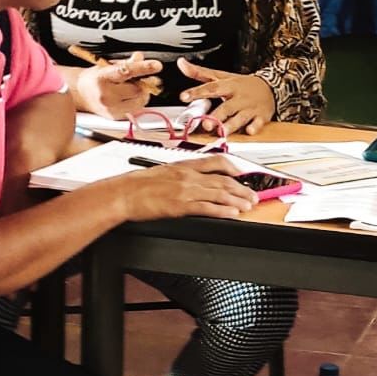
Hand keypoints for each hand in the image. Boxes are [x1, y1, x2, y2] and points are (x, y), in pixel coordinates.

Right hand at [74, 55, 161, 117]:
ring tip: (130, 87)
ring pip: (139, 101)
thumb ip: (125, 63)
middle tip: (139, 78)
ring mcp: (110, 108)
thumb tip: (140, 58)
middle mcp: (105, 95)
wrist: (81, 94)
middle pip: (137, 89)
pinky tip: (127, 96)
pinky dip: (137, 101)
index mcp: (102, 78)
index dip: (144, 68)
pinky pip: (136, 109)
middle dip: (143, 82)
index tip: (156, 65)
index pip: (126, 71)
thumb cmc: (94, 78)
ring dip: (141, 93)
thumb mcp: (107, 65)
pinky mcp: (115, 117)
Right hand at [119, 156, 255, 221]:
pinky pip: (207, 208)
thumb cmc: (138, 185)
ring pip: (219, 193)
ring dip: (237, 200)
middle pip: (223, 179)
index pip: (215, 162)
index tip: (243, 173)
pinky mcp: (181, 206)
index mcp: (184, 165)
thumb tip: (194, 179)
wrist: (123, 193)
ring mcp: (186, 191)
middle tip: (253, 195)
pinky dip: (222, 210)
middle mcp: (188, 176)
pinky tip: (232, 213)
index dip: (233, 168)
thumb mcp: (163, 172)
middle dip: (241, 188)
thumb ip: (181, 174)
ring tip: (248, 206)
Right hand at [138, 11, 206, 49]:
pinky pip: (184, 45)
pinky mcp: (176, 45)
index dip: (193, 28)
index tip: (199, 27)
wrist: (158, 36)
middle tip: (203, 34)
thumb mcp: (171, 22)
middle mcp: (179, 35)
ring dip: (195, 40)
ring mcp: (178, 40)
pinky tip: (193, 44)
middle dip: (197, 34)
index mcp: (177, 29)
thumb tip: (180, 12)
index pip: (187, 28)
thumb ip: (176, 17)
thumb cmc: (164, 28)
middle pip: (190, 35)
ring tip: (200, 39)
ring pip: (188, 40)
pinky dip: (189, 45)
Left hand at [177, 60, 277, 134]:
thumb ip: (200, 73)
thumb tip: (181, 64)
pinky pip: (258, 123)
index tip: (184, 96)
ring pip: (240, 117)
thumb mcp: (222, 76)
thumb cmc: (242, 84)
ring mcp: (250, 108)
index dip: (197, 92)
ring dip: (231, 125)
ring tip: (222, 132)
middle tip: (206, 124)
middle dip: (216, 116)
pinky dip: (254, 127)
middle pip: (226, 107)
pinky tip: (249, 131)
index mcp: (228, 86)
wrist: (270, 87)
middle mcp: (238, 97)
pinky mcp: (261, 117)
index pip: (210, 88)